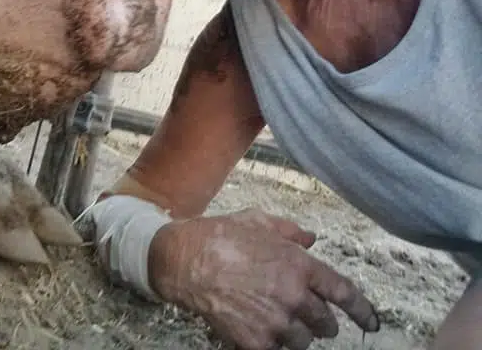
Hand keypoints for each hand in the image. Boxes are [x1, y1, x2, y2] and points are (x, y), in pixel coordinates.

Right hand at [149, 207, 378, 349]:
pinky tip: (257, 326)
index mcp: (299, 266)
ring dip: (296, 333)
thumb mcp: (259, 221)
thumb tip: (311, 239)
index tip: (372, 322)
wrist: (186, 262)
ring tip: (276, 318)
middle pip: (325, 323)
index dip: (362, 310)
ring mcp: (275, 324)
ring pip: (303, 342)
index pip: (344, 293)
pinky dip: (272, 343)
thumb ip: (290, 232)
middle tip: (305, 312)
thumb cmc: (222, 236)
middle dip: (320, 319)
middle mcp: (294, 297)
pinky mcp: (256, 344)